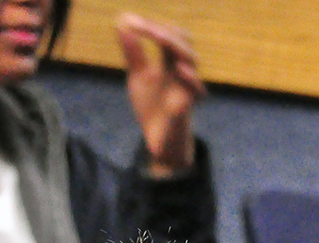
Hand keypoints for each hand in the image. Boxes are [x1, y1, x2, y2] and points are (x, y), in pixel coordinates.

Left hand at [116, 12, 205, 175]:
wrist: (158, 143)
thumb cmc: (152, 109)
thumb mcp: (138, 77)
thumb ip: (133, 53)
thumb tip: (122, 24)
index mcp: (169, 63)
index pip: (169, 35)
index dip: (153, 25)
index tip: (131, 22)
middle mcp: (181, 73)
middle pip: (184, 42)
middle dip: (167, 32)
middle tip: (148, 29)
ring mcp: (186, 90)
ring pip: (192, 61)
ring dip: (176, 46)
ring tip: (158, 37)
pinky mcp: (186, 110)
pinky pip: (197, 92)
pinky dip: (191, 80)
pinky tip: (180, 70)